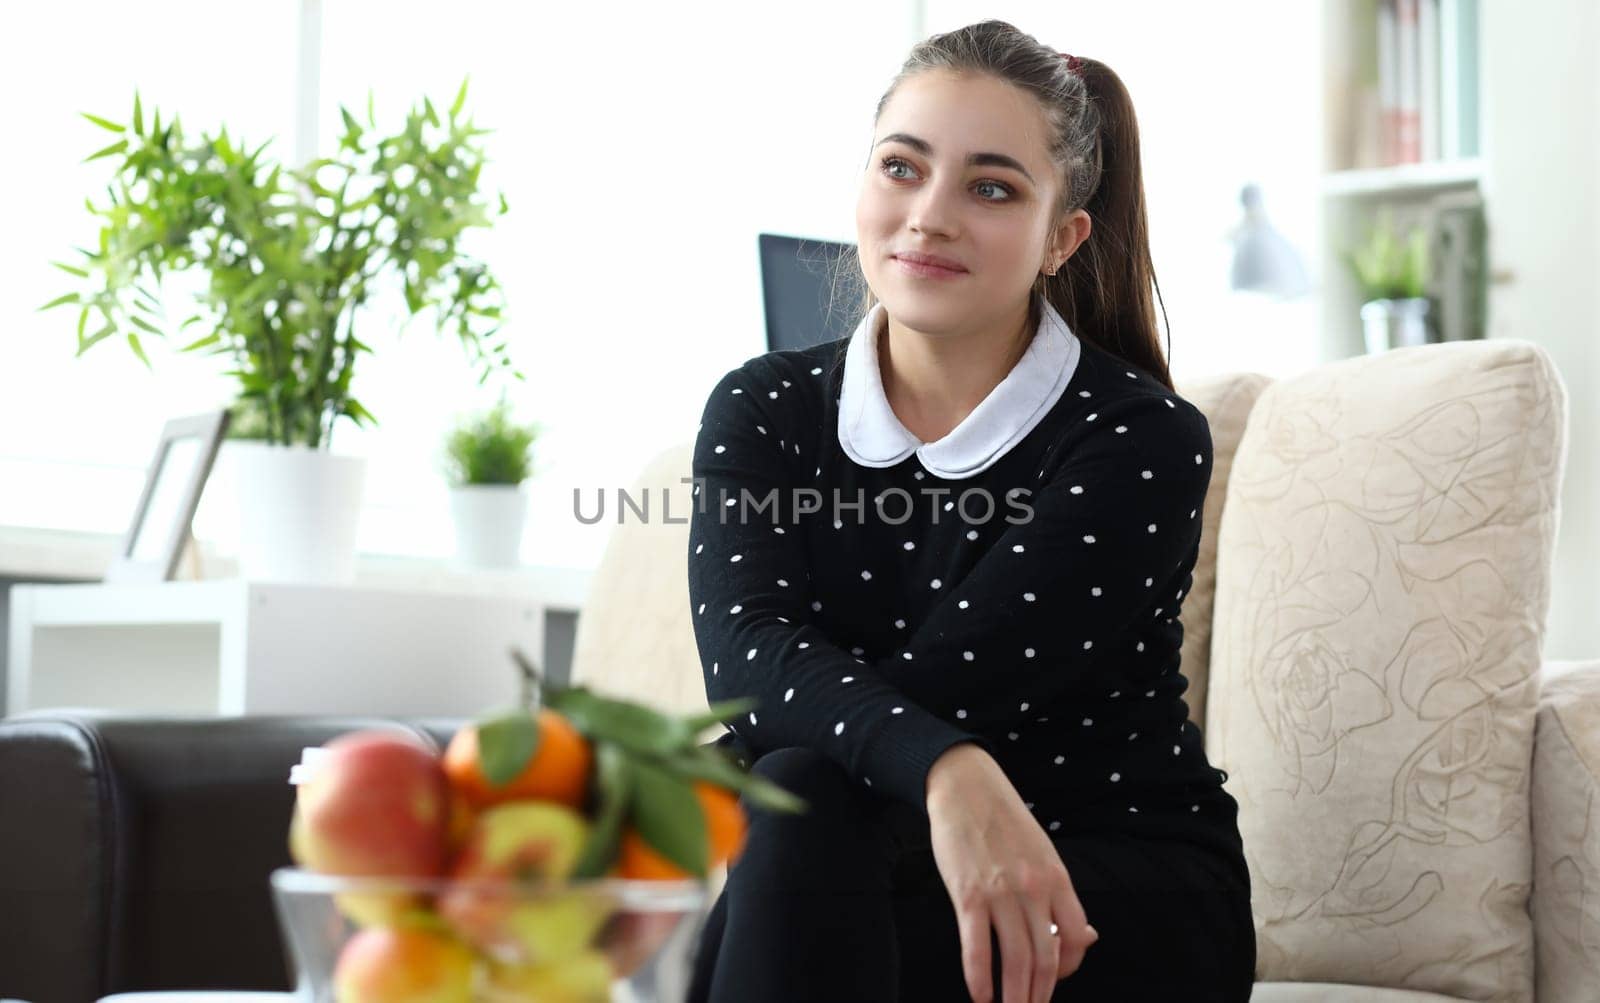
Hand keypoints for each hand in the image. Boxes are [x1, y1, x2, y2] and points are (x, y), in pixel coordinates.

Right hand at [926, 744, 1097, 1002]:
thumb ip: (1060, 896)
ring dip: (1014, 996)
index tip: (1052, 980)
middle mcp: (1035, 889)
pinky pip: (976, 947)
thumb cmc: (1004, 821)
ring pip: (1015, 959)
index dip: (1068, 968)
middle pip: (1045, 957)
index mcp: (1057, 878)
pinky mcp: (968, 895)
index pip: (1075, 938)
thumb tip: (1086, 937)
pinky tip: (980, 996)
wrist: (966, 787)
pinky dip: (979, 978)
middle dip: (1039, 994)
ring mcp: (1001, 893)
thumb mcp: (1044, 853)